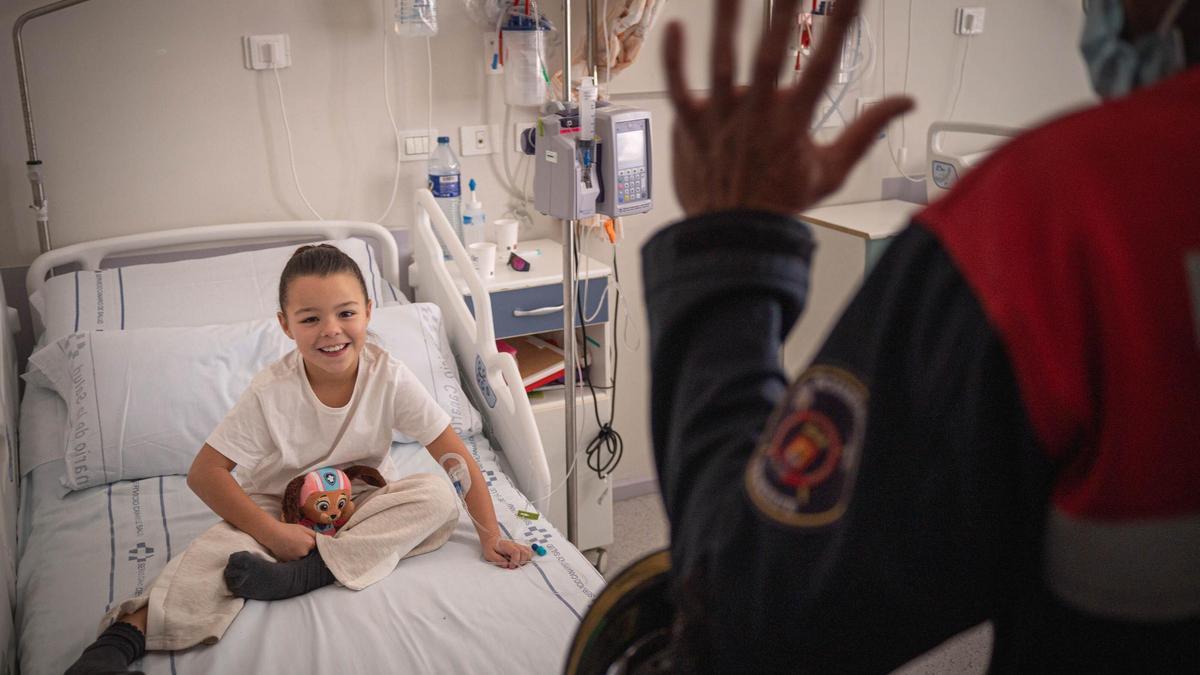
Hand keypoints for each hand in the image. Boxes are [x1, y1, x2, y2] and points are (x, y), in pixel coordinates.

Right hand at [263, 522, 317, 561]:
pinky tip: (288, 549)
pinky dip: (293, 556)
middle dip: (307, 549)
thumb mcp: (303, 528)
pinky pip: (295, 560)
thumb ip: (315, 535)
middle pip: (310, 553)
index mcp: (310, 543)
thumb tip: (325, 539)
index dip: (313, 543)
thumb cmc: (288, 530)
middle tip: (298, 542)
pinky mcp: (289, 562)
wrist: (272, 534)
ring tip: (292, 545)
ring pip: (302, 557)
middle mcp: (304, 553)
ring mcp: (296, 559)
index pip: (317, 546)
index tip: (308, 541)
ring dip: (300, 553)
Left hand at [483, 536, 532, 569]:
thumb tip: (506, 565)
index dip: (515, 560)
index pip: (516, 551)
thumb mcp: (489, 554)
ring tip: (517, 563)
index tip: (510, 566)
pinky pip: (528, 552)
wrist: (492, 540)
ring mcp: (518, 546)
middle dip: (521, 562)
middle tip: (513, 565)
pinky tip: (520, 561)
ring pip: (528, 552)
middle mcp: (515, 545)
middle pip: (525, 552)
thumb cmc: (491, 547)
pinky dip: (527, 558)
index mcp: (507, 545)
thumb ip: (497, 559)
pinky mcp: (520, 548)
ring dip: (525, 560)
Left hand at [663, 0, 912, 218]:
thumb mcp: (832, 171)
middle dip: (783, 12)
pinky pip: (679, 90)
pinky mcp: (690, 129)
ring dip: (726, 23)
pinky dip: (675, 61)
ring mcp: (720, 121)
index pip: (825, 65)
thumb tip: (905, 103)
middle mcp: (757, 116)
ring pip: (722, 64)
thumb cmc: (778, 205)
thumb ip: (868, 131)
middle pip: (772, 54)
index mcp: (793, 124)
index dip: (842, 25)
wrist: (732, 238)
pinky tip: (674, 29)